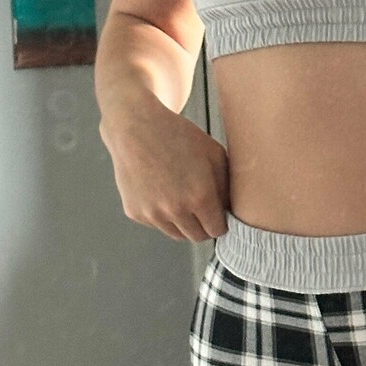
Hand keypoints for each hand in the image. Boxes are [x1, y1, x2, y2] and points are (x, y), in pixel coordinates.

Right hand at [102, 102, 230, 242]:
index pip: (217, 230)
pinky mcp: (135, 213)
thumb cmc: (179, 137)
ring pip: (177, 235)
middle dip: (204, 225)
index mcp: (200, 197)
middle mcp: (175, 210)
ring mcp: (153, 214)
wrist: (136, 128)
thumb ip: (226, 186)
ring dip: (184, 223)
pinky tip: (161, 190)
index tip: (219, 213)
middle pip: (198, 237)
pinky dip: (162, 215)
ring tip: (182, 196)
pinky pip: (157, 224)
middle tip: (202, 207)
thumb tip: (230, 210)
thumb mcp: (214, 155)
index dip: (221, 222)